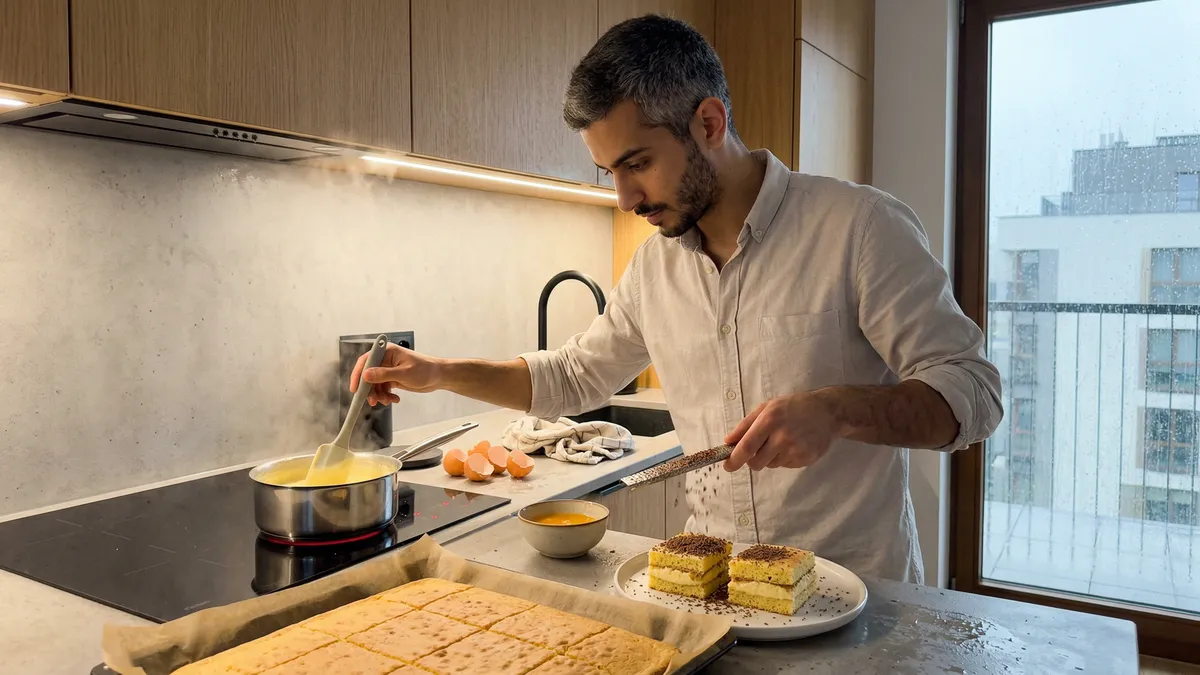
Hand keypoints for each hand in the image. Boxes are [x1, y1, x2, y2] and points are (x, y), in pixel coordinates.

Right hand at [349, 343, 443, 405]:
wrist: (439, 377)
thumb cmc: (426, 370)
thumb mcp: (404, 373)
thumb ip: (384, 375)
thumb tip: (366, 376)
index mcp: (386, 352)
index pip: (365, 361)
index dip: (358, 375)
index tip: (355, 388)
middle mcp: (385, 359)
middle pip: (368, 375)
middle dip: (370, 389)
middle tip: (373, 401)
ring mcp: (388, 370)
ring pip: (375, 384)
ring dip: (379, 395)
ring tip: (388, 401)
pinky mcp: (392, 378)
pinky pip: (382, 388)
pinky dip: (386, 396)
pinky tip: (394, 399)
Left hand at [723, 392, 839, 470]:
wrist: (828, 413)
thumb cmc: (794, 407)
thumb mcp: (767, 407)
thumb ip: (745, 425)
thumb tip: (728, 442)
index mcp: (769, 421)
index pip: (746, 447)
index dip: (734, 460)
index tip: (727, 466)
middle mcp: (781, 437)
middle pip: (756, 462)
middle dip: (752, 459)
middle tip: (760, 448)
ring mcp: (795, 450)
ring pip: (770, 465)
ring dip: (770, 457)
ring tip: (782, 440)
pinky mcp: (805, 460)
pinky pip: (785, 466)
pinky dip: (784, 458)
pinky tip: (794, 444)